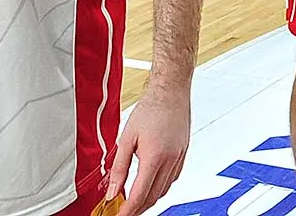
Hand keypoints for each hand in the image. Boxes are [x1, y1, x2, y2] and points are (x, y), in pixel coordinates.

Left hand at [110, 82, 190, 213]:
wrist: (171, 92)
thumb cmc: (151, 109)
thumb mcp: (126, 139)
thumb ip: (118, 168)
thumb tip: (112, 191)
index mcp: (155, 157)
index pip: (139, 195)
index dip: (128, 211)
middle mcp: (170, 160)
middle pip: (153, 197)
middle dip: (138, 209)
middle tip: (124, 212)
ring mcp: (179, 157)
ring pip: (164, 190)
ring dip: (150, 200)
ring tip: (135, 202)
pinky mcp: (183, 153)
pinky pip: (172, 179)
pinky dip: (161, 188)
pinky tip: (151, 185)